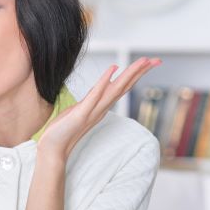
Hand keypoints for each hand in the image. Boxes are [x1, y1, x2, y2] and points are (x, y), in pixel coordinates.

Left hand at [38, 56, 161, 160]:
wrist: (52, 150)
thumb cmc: (63, 131)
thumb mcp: (78, 112)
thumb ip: (89, 103)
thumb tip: (96, 95)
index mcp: (100, 108)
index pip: (121, 89)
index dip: (134, 76)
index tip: (148, 63)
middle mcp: (100, 109)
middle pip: (124, 87)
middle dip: (140, 73)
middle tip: (156, 59)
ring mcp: (92, 112)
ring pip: (115, 90)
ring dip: (129, 74)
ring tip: (143, 61)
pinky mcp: (81, 114)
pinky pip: (94, 96)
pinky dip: (104, 82)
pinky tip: (112, 69)